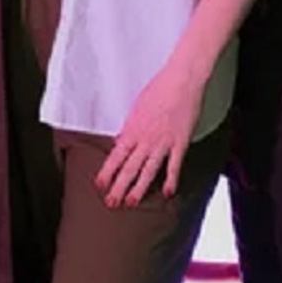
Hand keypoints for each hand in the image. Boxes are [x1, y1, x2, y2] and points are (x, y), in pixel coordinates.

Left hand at [95, 64, 203, 207]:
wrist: (181, 80)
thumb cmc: (159, 88)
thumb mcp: (137, 107)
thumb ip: (129, 127)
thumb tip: (121, 141)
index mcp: (132, 129)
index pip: (115, 156)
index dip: (106, 172)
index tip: (100, 185)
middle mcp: (145, 139)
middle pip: (129, 168)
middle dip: (119, 187)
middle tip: (111, 203)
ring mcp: (163, 143)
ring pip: (148, 171)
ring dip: (139, 188)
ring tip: (132, 202)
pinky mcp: (180, 143)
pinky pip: (174, 165)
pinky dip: (171, 180)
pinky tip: (168, 192)